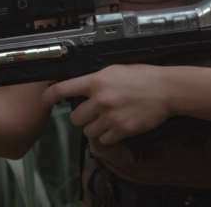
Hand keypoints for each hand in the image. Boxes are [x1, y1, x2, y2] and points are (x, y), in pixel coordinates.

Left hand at [41, 64, 171, 145]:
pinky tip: (114, 129)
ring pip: (88, 132)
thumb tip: (79, 88)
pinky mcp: (122, 130)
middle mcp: (100, 99)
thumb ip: (95, 81)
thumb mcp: (113, 71)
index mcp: (96, 81)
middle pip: (75, 118)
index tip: (45, 100)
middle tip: (91, 114)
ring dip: (94, 129)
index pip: (64, 89)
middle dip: (81, 118)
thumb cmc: (141, 77)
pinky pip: (104, 140)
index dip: (50, 96)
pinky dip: (107, 137)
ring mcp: (110, 116)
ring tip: (105, 122)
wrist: (165, 90)